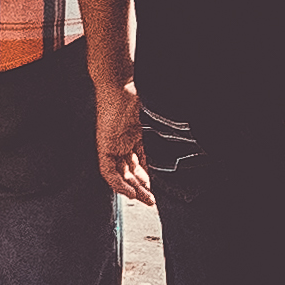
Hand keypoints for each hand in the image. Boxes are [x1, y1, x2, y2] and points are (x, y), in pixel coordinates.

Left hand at [95, 76, 151, 204]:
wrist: (120, 83)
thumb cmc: (136, 95)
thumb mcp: (152, 119)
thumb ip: (159, 133)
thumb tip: (180, 139)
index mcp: (132, 136)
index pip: (139, 162)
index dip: (147, 176)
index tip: (155, 188)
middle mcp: (120, 143)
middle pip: (129, 171)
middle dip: (141, 188)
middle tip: (150, 201)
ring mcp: (111, 145)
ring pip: (119, 174)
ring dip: (131, 189)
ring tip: (143, 200)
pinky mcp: (103, 146)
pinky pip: (107, 171)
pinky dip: (118, 183)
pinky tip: (129, 192)